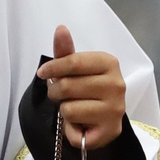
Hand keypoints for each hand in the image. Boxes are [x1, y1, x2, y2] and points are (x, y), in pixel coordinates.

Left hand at [39, 25, 125, 151]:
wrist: (104, 121)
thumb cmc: (88, 91)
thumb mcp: (76, 69)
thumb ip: (66, 52)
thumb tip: (60, 28)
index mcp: (110, 63)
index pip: (73, 62)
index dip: (52, 68)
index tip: (42, 73)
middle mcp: (117, 85)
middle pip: (67, 86)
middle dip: (55, 92)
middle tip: (61, 95)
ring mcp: (115, 109)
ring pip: (69, 109)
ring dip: (64, 111)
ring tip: (75, 109)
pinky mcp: (110, 130)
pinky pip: (74, 130)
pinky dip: (70, 130)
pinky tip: (80, 125)